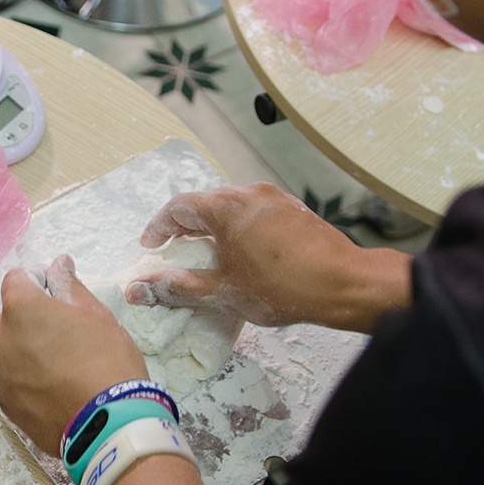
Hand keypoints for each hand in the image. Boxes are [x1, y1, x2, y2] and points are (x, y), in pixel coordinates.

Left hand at [0, 255, 149, 455]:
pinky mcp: (3, 402)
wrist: (106, 426)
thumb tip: (58, 264)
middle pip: (11, 316)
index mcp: (20, 307)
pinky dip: (25, 377)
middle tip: (67, 337)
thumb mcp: (97, 315)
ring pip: (8, 348)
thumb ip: (69, 285)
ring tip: (61, 367)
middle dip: (32, 319)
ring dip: (26, 348)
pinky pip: (10, 377)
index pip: (17, 279)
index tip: (59, 297)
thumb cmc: (106, 361)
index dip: (39, 283)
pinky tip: (53, 388)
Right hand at [129, 185, 410, 333]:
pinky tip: (244, 253)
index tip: (150, 248)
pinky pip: (254, 212)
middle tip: (174, 251)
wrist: (345, 283)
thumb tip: (138, 288)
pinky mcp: (293, 209)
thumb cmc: (281, 287)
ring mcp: (274, 198)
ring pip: (232, 207)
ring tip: (207, 254)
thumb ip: (178, 286)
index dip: (158, 227)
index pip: (178, 207)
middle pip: (205, 203)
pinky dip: (238, 228)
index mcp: (226, 207)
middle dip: (185, 227)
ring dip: (213, 227)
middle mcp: (249, 193)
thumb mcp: (224, 291)